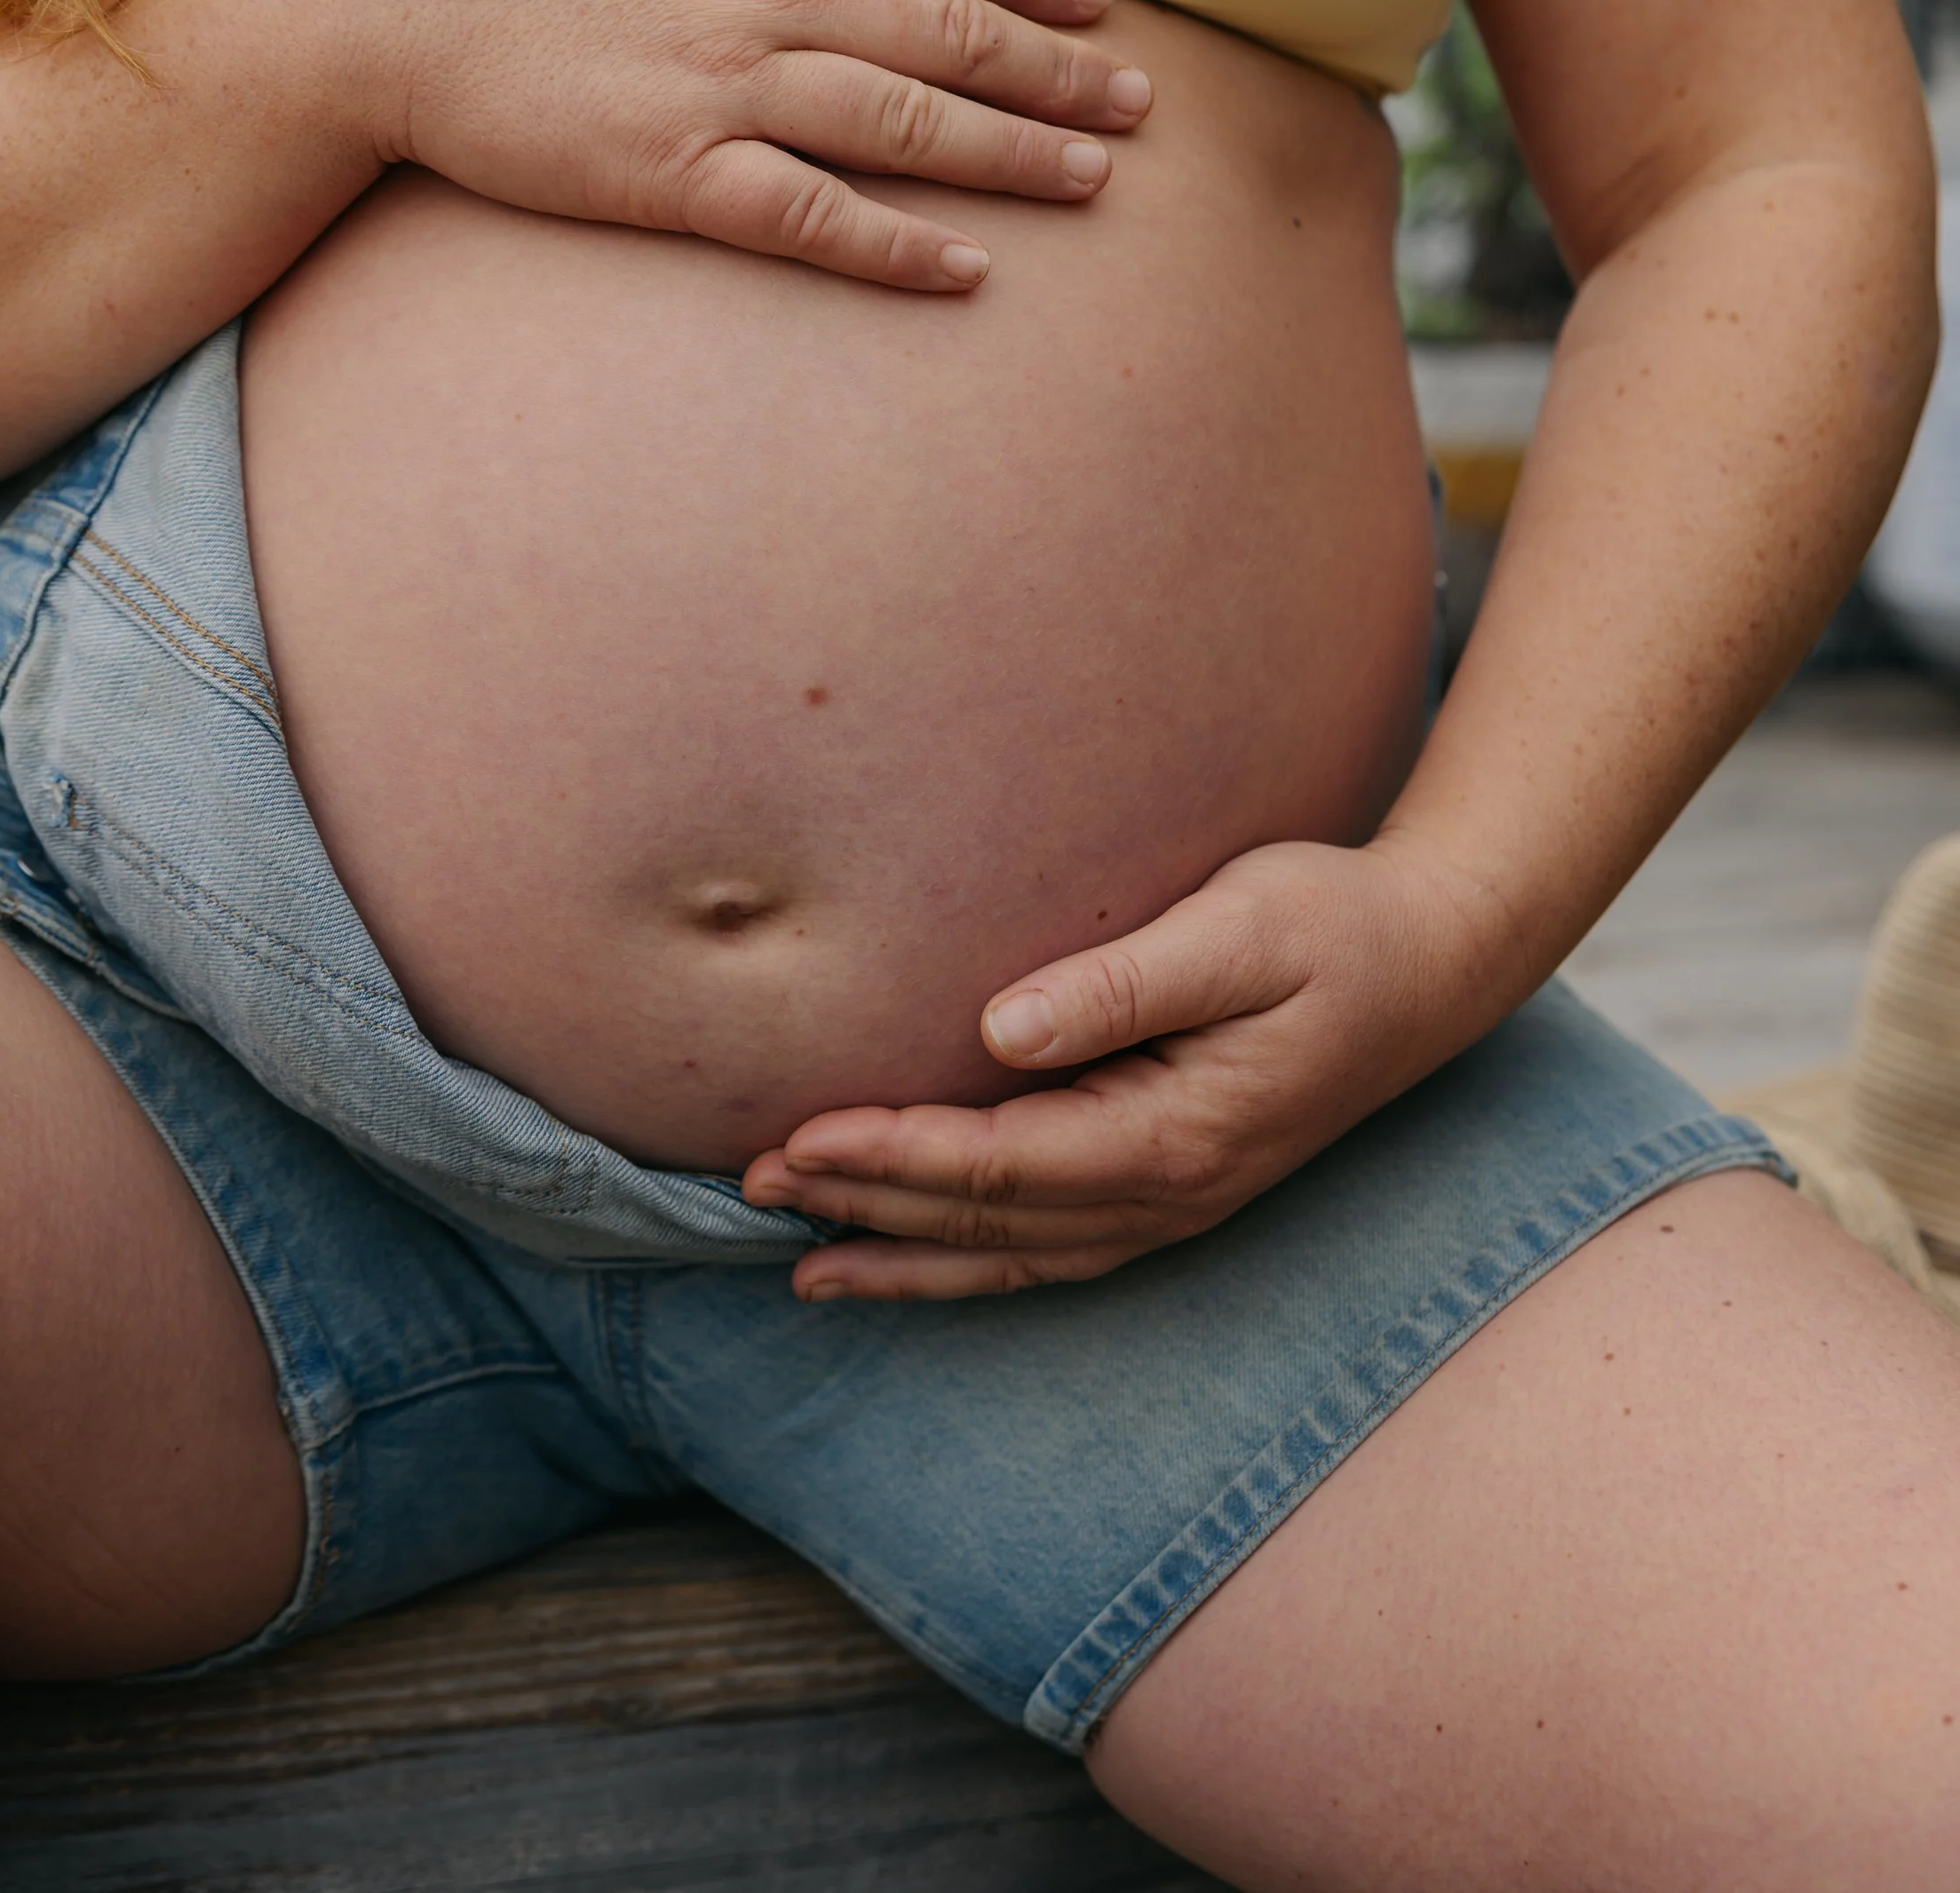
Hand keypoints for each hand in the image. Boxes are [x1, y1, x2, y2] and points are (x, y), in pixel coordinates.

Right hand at [344, 0, 1151, 290]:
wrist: (387, 5)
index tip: (1104, 3)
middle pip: (944, 30)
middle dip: (1057, 69)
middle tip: (1139, 107)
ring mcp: (720, 84)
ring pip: (903, 120)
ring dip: (1012, 153)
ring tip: (1095, 181)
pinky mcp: (673, 174)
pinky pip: (809, 216)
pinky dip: (895, 247)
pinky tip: (967, 272)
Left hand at [740, 836, 1520, 1297]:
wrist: (1435, 959)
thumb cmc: (1336, 923)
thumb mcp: (1242, 927)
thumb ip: (1124, 983)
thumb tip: (1000, 1026)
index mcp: (1179, 1132)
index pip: (1002, 1163)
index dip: (891, 1155)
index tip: (795, 1136)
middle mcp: (1172, 1190)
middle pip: (990, 1221)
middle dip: (867, 1203)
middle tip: (749, 1184)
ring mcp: (1176, 1201)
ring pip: (1013, 1256)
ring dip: (905, 1252)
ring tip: (798, 1257)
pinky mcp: (1173, 1183)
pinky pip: (1049, 1247)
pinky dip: (969, 1260)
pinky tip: (908, 1252)